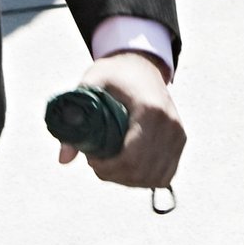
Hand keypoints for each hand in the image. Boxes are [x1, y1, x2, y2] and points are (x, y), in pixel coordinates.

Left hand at [65, 48, 184, 190]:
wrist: (142, 64)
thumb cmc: (114, 75)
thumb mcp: (90, 86)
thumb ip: (74, 118)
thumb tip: (63, 159)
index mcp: (150, 110)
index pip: (131, 157)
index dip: (108, 168)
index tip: (91, 160)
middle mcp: (170, 124)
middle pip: (142, 171)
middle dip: (114, 175)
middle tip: (97, 163)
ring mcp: (178, 134)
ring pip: (154, 178)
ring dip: (128, 180)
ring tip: (111, 164)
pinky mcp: (180, 141)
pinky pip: (165, 175)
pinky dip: (144, 179)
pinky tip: (127, 168)